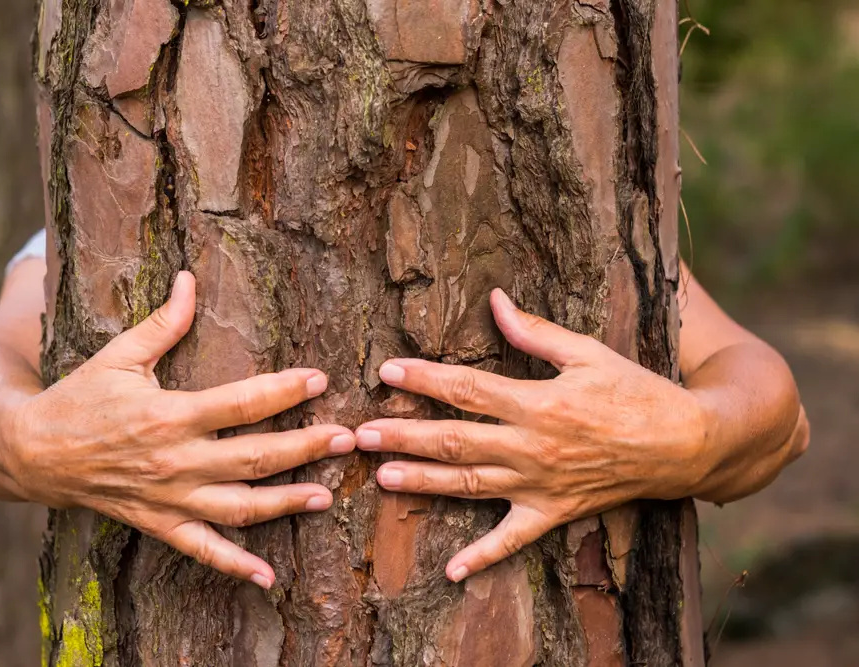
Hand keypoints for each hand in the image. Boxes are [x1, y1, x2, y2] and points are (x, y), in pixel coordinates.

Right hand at [8, 272, 354, 587]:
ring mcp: (169, 498)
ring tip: (327, 494)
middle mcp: (175, 461)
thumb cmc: (80, 396)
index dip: (285, 391)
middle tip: (346, 438)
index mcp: (169, 415)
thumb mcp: (119, 354)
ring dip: (286, 502)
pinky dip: (235, 566)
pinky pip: (202, 551)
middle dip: (305, 447)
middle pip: (254, 457)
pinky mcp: (159, 524)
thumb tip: (190, 279)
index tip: (319, 380)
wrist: (31, 451)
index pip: (241, 403)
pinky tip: (269, 576)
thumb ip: (163, 323)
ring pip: (240, 507)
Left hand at [355, 289, 704, 582]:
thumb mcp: (588, 352)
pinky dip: (483, 557)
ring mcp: (540, 486)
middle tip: (361, 435)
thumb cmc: (636, 390)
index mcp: (538, 403)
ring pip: (470, 486)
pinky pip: (514, 540)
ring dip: (423, 484)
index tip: (387, 372)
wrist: (684, 444)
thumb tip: (494, 302)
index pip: (467, 390)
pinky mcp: (554, 513)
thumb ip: (535, 332)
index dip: (424, 380)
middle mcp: (532, 448)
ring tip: (381, 479)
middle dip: (405, 437)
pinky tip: (451, 573)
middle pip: (456, 442)